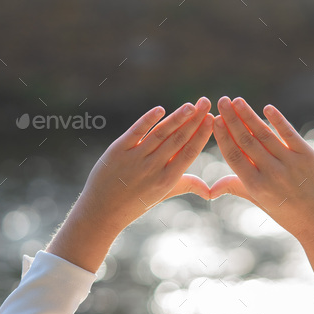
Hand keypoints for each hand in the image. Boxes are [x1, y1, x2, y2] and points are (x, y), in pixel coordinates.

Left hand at [46, 97, 212, 271]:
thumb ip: (186, 185)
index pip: (190, 152)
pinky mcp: (118, 150)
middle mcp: (153, 169)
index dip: (202, 135)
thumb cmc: (135, 203)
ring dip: (177, 117)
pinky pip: (136, 131)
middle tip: (206, 102)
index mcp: (167, 180)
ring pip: (161, 134)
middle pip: (178, 139)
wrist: (102, 211)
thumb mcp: (162, 195)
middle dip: (194, 119)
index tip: (212, 119)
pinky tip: (160, 109)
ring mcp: (135, 158)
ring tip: (190, 105)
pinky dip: (148, 120)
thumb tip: (210, 192)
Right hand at [210, 96, 313, 244]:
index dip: (223, 136)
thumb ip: (235, 187)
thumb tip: (209, 190)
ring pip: (265, 135)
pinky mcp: (307, 156)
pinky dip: (278, 120)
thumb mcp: (257, 201)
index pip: (234, 156)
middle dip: (232, 119)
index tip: (214, 119)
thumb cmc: (284, 211)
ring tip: (237, 101)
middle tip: (222, 101)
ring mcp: (290, 164)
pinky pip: (289, 134)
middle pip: (246, 141)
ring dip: (249, 116)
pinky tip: (267, 108)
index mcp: (255, 186)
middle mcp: (271, 174)